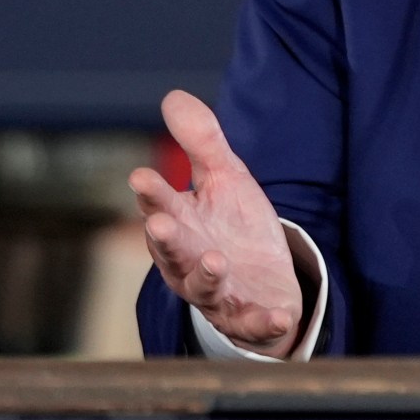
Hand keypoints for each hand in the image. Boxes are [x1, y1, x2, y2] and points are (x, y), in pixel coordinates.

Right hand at [129, 90, 304, 356]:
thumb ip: (201, 142)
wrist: (263, 280)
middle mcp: (189, 260)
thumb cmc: (234, 227)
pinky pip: (252, 323)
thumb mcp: (225, 178)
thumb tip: (172, 97)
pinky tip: (278, 317)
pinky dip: (263, 323)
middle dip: (166, 238)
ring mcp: (216, 293)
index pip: (162, 205)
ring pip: (203, 288)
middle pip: (173, 249)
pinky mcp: (246, 317)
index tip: (142, 177)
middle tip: (157, 224)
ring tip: (215, 260)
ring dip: (206, 275)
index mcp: (182, 223)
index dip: (151, 193)